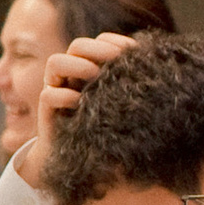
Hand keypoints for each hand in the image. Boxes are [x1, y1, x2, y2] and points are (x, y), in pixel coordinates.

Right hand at [26, 30, 142, 171]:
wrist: (83, 163)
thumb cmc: (110, 131)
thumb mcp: (123, 105)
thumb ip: (131, 86)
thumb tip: (156, 69)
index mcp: (92, 67)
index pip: (100, 41)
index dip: (115, 41)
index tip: (134, 51)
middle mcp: (71, 75)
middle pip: (78, 45)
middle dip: (97, 48)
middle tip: (116, 59)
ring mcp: (56, 90)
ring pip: (55, 62)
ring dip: (76, 65)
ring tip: (94, 75)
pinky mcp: (47, 112)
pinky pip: (48, 95)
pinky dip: (64, 96)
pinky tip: (80, 103)